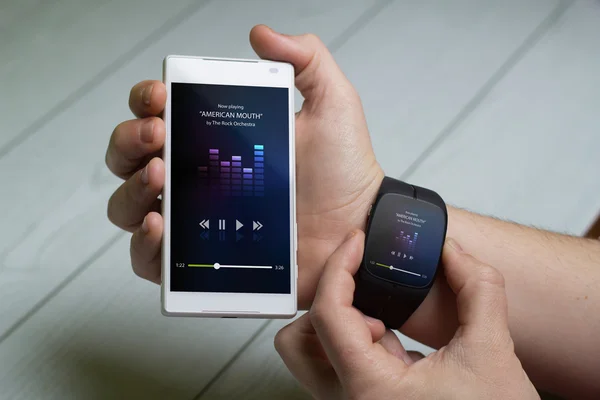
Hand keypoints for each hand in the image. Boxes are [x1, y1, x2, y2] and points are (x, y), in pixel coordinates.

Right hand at [105, 25, 383, 306]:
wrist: (356, 226)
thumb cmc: (343, 171)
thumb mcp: (331, 104)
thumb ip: (304, 59)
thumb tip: (261, 35)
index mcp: (217, 139)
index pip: (158, 115)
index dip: (146, 101)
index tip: (161, 97)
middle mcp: (198, 178)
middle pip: (130, 158)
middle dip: (129, 141)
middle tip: (158, 136)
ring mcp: (196, 221)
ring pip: (129, 207)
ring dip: (131, 191)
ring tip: (160, 178)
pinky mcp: (202, 260)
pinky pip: (151, 259)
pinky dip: (144, 246)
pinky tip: (161, 227)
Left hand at [274, 232, 539, 399]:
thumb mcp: (492, 352)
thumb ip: (477, 289)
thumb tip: (454, 251)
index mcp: (368, 389)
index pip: (327, 314)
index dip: (338, 266)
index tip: (357, 243)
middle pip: (297, 343)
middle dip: (327, 307)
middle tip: (362, 292)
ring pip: (313, 357)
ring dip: (342, 328)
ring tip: (384, 324)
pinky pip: (337, 368)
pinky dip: (358, 345)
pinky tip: (394, 344)